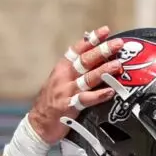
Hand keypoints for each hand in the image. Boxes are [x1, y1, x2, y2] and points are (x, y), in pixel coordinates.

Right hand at [29, 26, 125, 142]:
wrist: (38, 124)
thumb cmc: (52, 101)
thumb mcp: (60, 80)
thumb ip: (74, 69)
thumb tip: (93, 55)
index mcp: (62, 68)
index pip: (78, 49)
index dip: (92, 40)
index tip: (105, 31)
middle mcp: (63, 77)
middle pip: (85, 60)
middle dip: (102, 50)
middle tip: (117, 44)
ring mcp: (66, 91)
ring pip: (87, 78)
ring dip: (103, 71)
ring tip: (117, 65)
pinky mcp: (68, 107)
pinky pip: (85, 99)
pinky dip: (98, 95)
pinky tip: (110, 92)